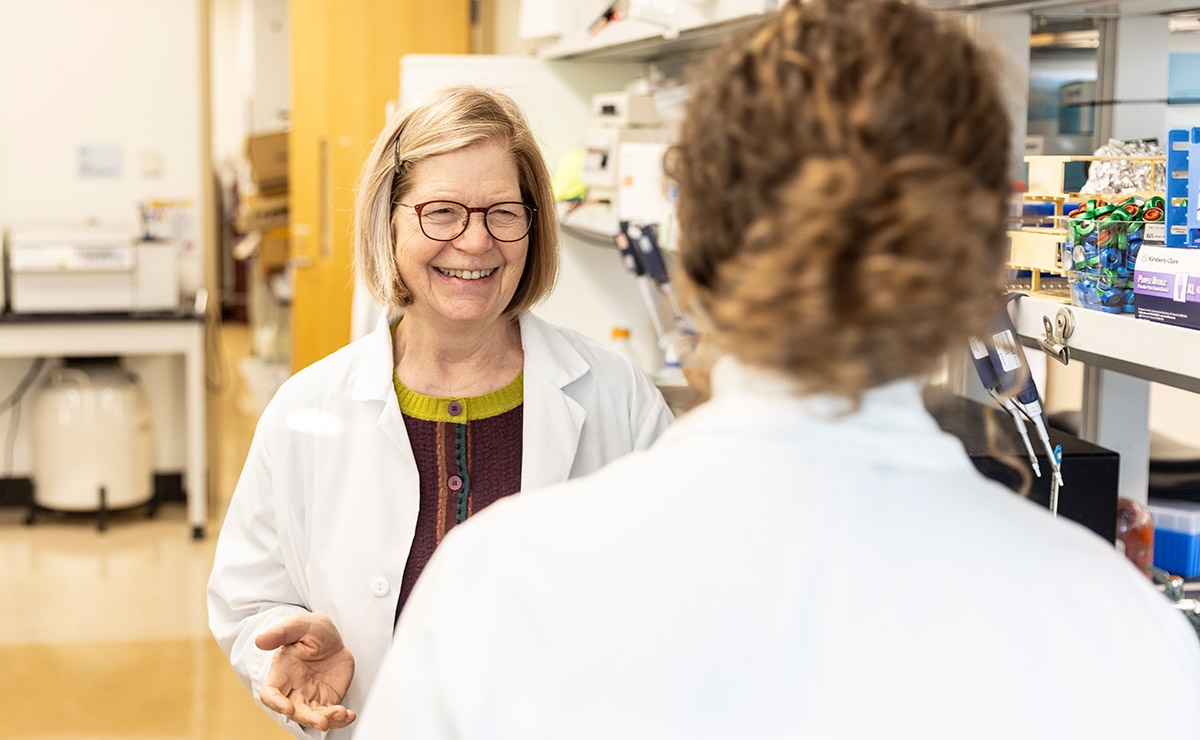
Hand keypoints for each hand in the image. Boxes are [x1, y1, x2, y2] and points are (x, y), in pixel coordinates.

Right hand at [255, 612, 357, 730]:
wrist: (333, 638)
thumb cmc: (311, 630)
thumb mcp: (299, 625)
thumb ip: (280, 632)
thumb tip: (259, 640)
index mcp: (281, 672)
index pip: (270, 694)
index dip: (276, 704)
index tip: (288, 709)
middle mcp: (293, 689)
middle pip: (294, 712)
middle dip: (308, 718)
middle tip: (323, 721)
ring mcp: (310, 697)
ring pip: (313, 716)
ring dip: (327, 720)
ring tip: (342, 714)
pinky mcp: (327, 700)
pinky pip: (332, 715)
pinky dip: (341, 718)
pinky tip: (349, 715)